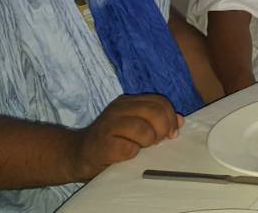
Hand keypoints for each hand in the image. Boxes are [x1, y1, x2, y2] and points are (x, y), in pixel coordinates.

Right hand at [68, 95, 182, 181]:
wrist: (77, 155)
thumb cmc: (110, 142)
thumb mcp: (134, 126)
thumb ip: (156, 120)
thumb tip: (180, 120)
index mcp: (128, 102)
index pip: (159, 101)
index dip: (171, 117)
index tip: (173, 133)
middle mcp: (118, 109)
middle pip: (155, 112)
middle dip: (164, 129)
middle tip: (159, 141)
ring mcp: (109, 125)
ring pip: (144, 129)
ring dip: (148, 141)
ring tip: (141, 147)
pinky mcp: (104, 144)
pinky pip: (130, 148)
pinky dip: (134, 154)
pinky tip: (127, 155)